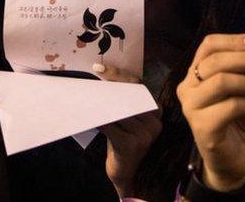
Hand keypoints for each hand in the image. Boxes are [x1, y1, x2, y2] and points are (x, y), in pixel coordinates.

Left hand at [95, 64, 161, 197]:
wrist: (127, 175)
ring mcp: (144, 135)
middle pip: (127, 97)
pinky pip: (110, 127)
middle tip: (91, 78)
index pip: (138, 87)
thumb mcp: (128, 122)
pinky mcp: (130, 146)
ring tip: (88, 97)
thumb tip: (103, 80)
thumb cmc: (123, 145)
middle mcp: (154, 124)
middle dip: (108, 87)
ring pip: (118, 111)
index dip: (119, 76)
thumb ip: (125, 104)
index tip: (100, 69)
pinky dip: (99, 120)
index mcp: (156, 114)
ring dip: (100, 103)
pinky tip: (90, 117)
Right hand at [177, 34, 244, 191]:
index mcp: (195, 74)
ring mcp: (191, 108)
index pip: (209, 45)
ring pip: (223, 81)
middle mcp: (187, 88)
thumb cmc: (239, 122)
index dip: (234, 39)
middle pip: (215, 61)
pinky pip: (232, 106)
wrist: (232, 161)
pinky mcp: (202, 127)